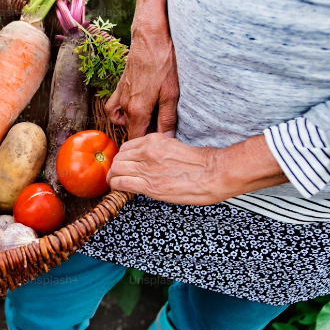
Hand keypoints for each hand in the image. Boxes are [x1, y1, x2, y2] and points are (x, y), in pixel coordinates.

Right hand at [105, 0, 178, 138]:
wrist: (149, 36)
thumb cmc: (162, 62)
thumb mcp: (171, 93)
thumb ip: (167, 118)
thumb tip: (166, 138)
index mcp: (137, 111)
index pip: (137, 140)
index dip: (146, 147)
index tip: (157, 148)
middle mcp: (124, 106)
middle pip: (132, 130)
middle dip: (144, 133)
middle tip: (161, 128)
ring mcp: (120, 96)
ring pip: (123, 119)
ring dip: (135, 122)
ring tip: (150, 118)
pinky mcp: (119, 87)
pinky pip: (114, 107)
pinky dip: (122, 112)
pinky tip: (134, 108)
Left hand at [107, 132, 288, 204]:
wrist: (215, 173)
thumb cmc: (202, 164)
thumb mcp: (175, 148)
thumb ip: (158, 152)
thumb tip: (148, 161)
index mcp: (155, 140)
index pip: (127, 147)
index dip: (123, 158)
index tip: (124, 165)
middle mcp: (147, 151)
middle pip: (118, 157)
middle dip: (116, 167)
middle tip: (118, 176)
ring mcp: (146, 167)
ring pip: (116, 169)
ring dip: (114, 177)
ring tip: (117, 183)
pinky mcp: (149, 184)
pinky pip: (120, 182)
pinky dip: (115, 186)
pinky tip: (119, 189)